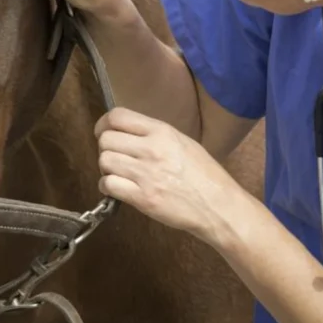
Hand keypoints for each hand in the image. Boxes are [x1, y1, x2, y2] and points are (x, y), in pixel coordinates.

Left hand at [95, 107, 241, 244]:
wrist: (218, 206)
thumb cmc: (204, 174)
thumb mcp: (182, 141)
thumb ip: (154, 134)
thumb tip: (127, 133)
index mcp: (161, 131)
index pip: (117, 116)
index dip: (103, 124)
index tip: (103, 132)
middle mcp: (151, 148)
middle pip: (106, 139)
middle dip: (105, 148)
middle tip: (114, 157)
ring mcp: (146, 174)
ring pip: (104, 161)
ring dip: (106, 168)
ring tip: (117, 173)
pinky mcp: (143, 198)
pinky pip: (109, 185)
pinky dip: (107, 187)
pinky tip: (116, 188)